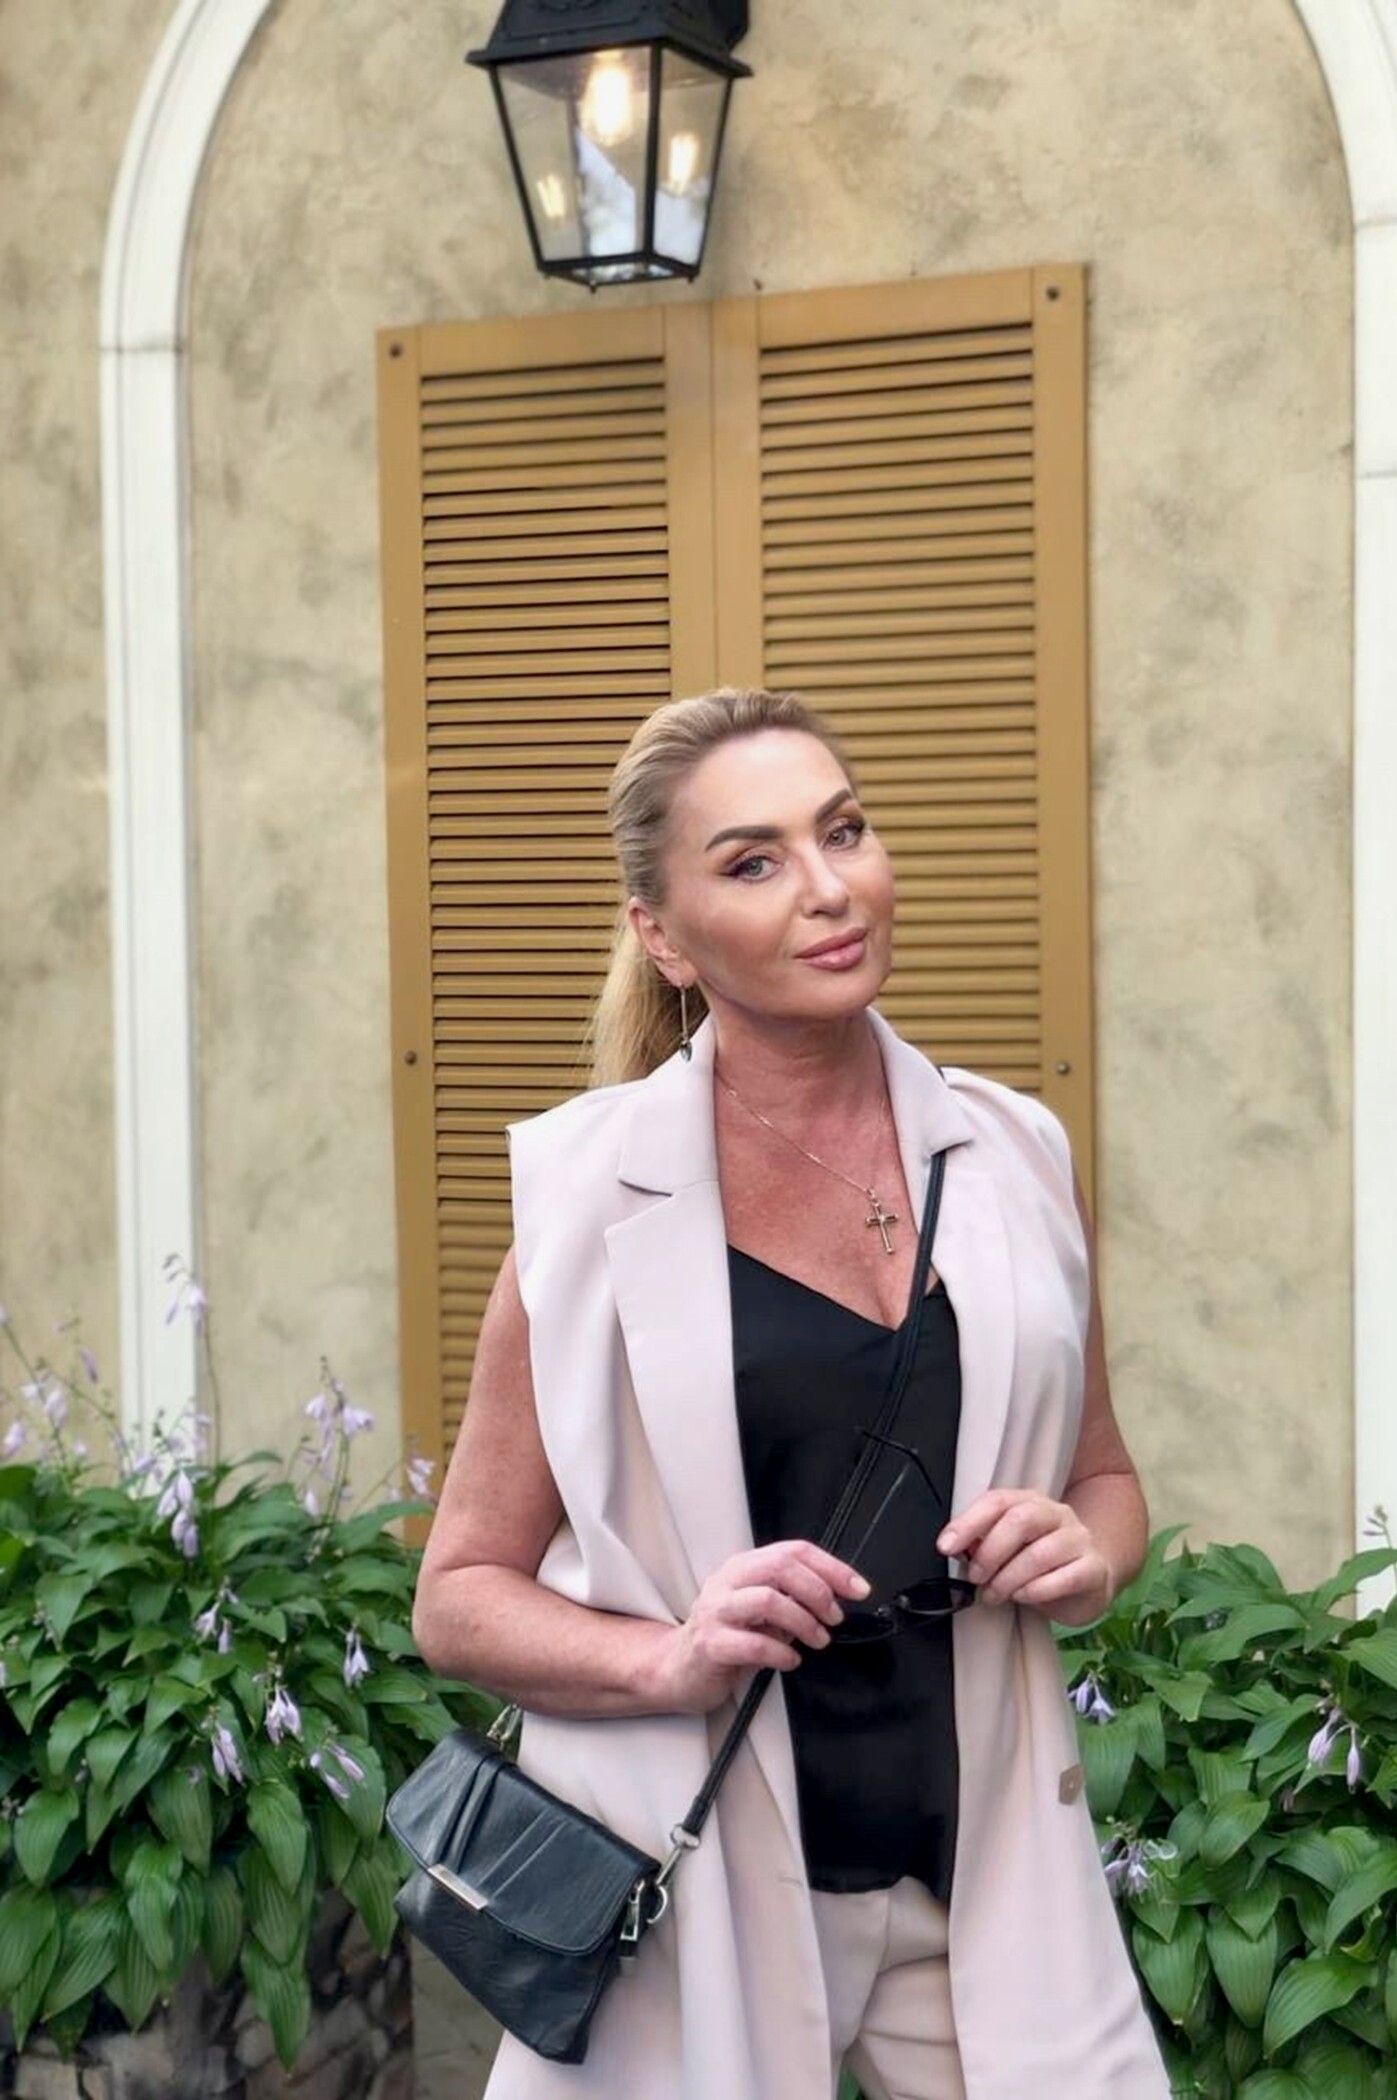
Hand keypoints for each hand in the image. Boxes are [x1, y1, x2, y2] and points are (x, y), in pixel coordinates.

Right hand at [657, 1541, 869, 1714]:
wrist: (678, 1669)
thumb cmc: (726, 1639)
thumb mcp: (760, 1613)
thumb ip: (790, 1600)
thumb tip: (834, 1598)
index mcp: (743, 1568)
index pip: (793, 1551)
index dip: (831, 1567)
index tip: (857, 1588)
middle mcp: (727, 1582)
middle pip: (780, 1567)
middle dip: (818, 1592)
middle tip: (834, 1617)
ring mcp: (716, 1611)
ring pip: (768, 1600)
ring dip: (803, 1621)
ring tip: (817, 1639)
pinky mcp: (710, 1644)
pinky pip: (755, 1644)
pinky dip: (782, 1652)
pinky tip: (791, 1659)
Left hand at [937, 1490, 1112, 1626]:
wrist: (1088, 1582)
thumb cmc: (1041, 1564)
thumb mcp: (1008, 1550)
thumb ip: (983, 1543)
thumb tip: (955, 1547)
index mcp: (1030, 1502)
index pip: (996, 1501)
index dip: (968, 1522)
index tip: (946, 1546)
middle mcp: (1057, 1514)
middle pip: (1020, 1520)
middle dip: (990, 1552)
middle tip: (976, 1577)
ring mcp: (1079, 1539)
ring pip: (1040, 1553)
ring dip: (1008, 1578)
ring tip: (994, 1595)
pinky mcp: (1094, 1568)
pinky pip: (1065, 1577)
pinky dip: (1037, 1590)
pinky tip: (1023, 1597)